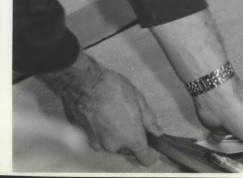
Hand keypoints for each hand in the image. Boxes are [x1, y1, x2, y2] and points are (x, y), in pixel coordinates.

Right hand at [40, 50, 159, 165]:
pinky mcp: (86, 141)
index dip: (150, 152)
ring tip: (112, 112)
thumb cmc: (114, 89)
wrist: (84, 85)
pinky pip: (100, 140)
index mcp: (131, 138)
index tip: (150, 142)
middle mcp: (115, 147)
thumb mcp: (138, 99)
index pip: (145, 158)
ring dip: (115, 134)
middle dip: (130, 136)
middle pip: (128, 148)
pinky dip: (102, 132)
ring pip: (113, 144)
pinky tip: (100, 115)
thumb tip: (157, 132)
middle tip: (128, 115)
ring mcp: (98, 145)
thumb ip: (149, 120)